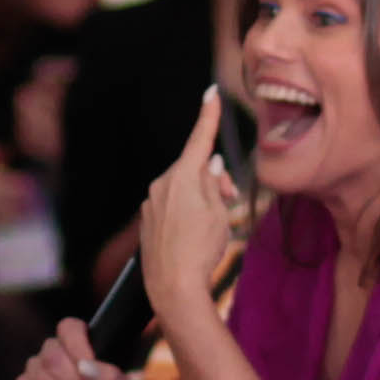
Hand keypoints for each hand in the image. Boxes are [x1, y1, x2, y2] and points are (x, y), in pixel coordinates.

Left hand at [133, 90, 247, 325]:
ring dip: (201, 196)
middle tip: (231, 197)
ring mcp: (152, 202)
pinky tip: (194, 235)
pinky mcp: (148, 220)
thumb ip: (214, 183)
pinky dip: (186, 211)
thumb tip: (211, 166)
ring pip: (183, 188)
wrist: (173, 286)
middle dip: (214, 177)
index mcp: (182, 177)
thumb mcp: (219, 212)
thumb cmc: (201, 249)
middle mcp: (162, 184)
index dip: (208, 115)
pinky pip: (172, 205)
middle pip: (195, 168)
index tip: (211, 93)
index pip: (200, 139)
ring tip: (212, 224)